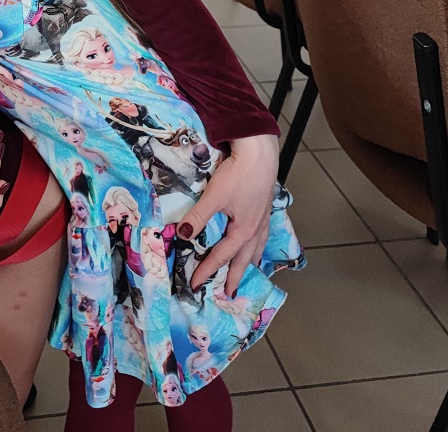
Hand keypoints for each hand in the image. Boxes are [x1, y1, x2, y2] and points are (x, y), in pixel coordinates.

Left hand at [180, 133, 279, 295]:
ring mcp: (263, 219)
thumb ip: (198, 216)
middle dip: (234, 276)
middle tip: (228, 293)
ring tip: (247, 272)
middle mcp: (256, 229)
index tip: (195, 284)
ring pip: (256, 248)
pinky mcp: (265, 208)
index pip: (221, 256)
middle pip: (244, 259)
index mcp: (243, 231)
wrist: (260, 154)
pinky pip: (262, 235)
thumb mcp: (214, 196)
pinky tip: (256, 242)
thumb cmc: (238, 174)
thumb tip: (183, 235)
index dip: (207, 270)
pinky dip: (258, 245)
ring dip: (250, 262)